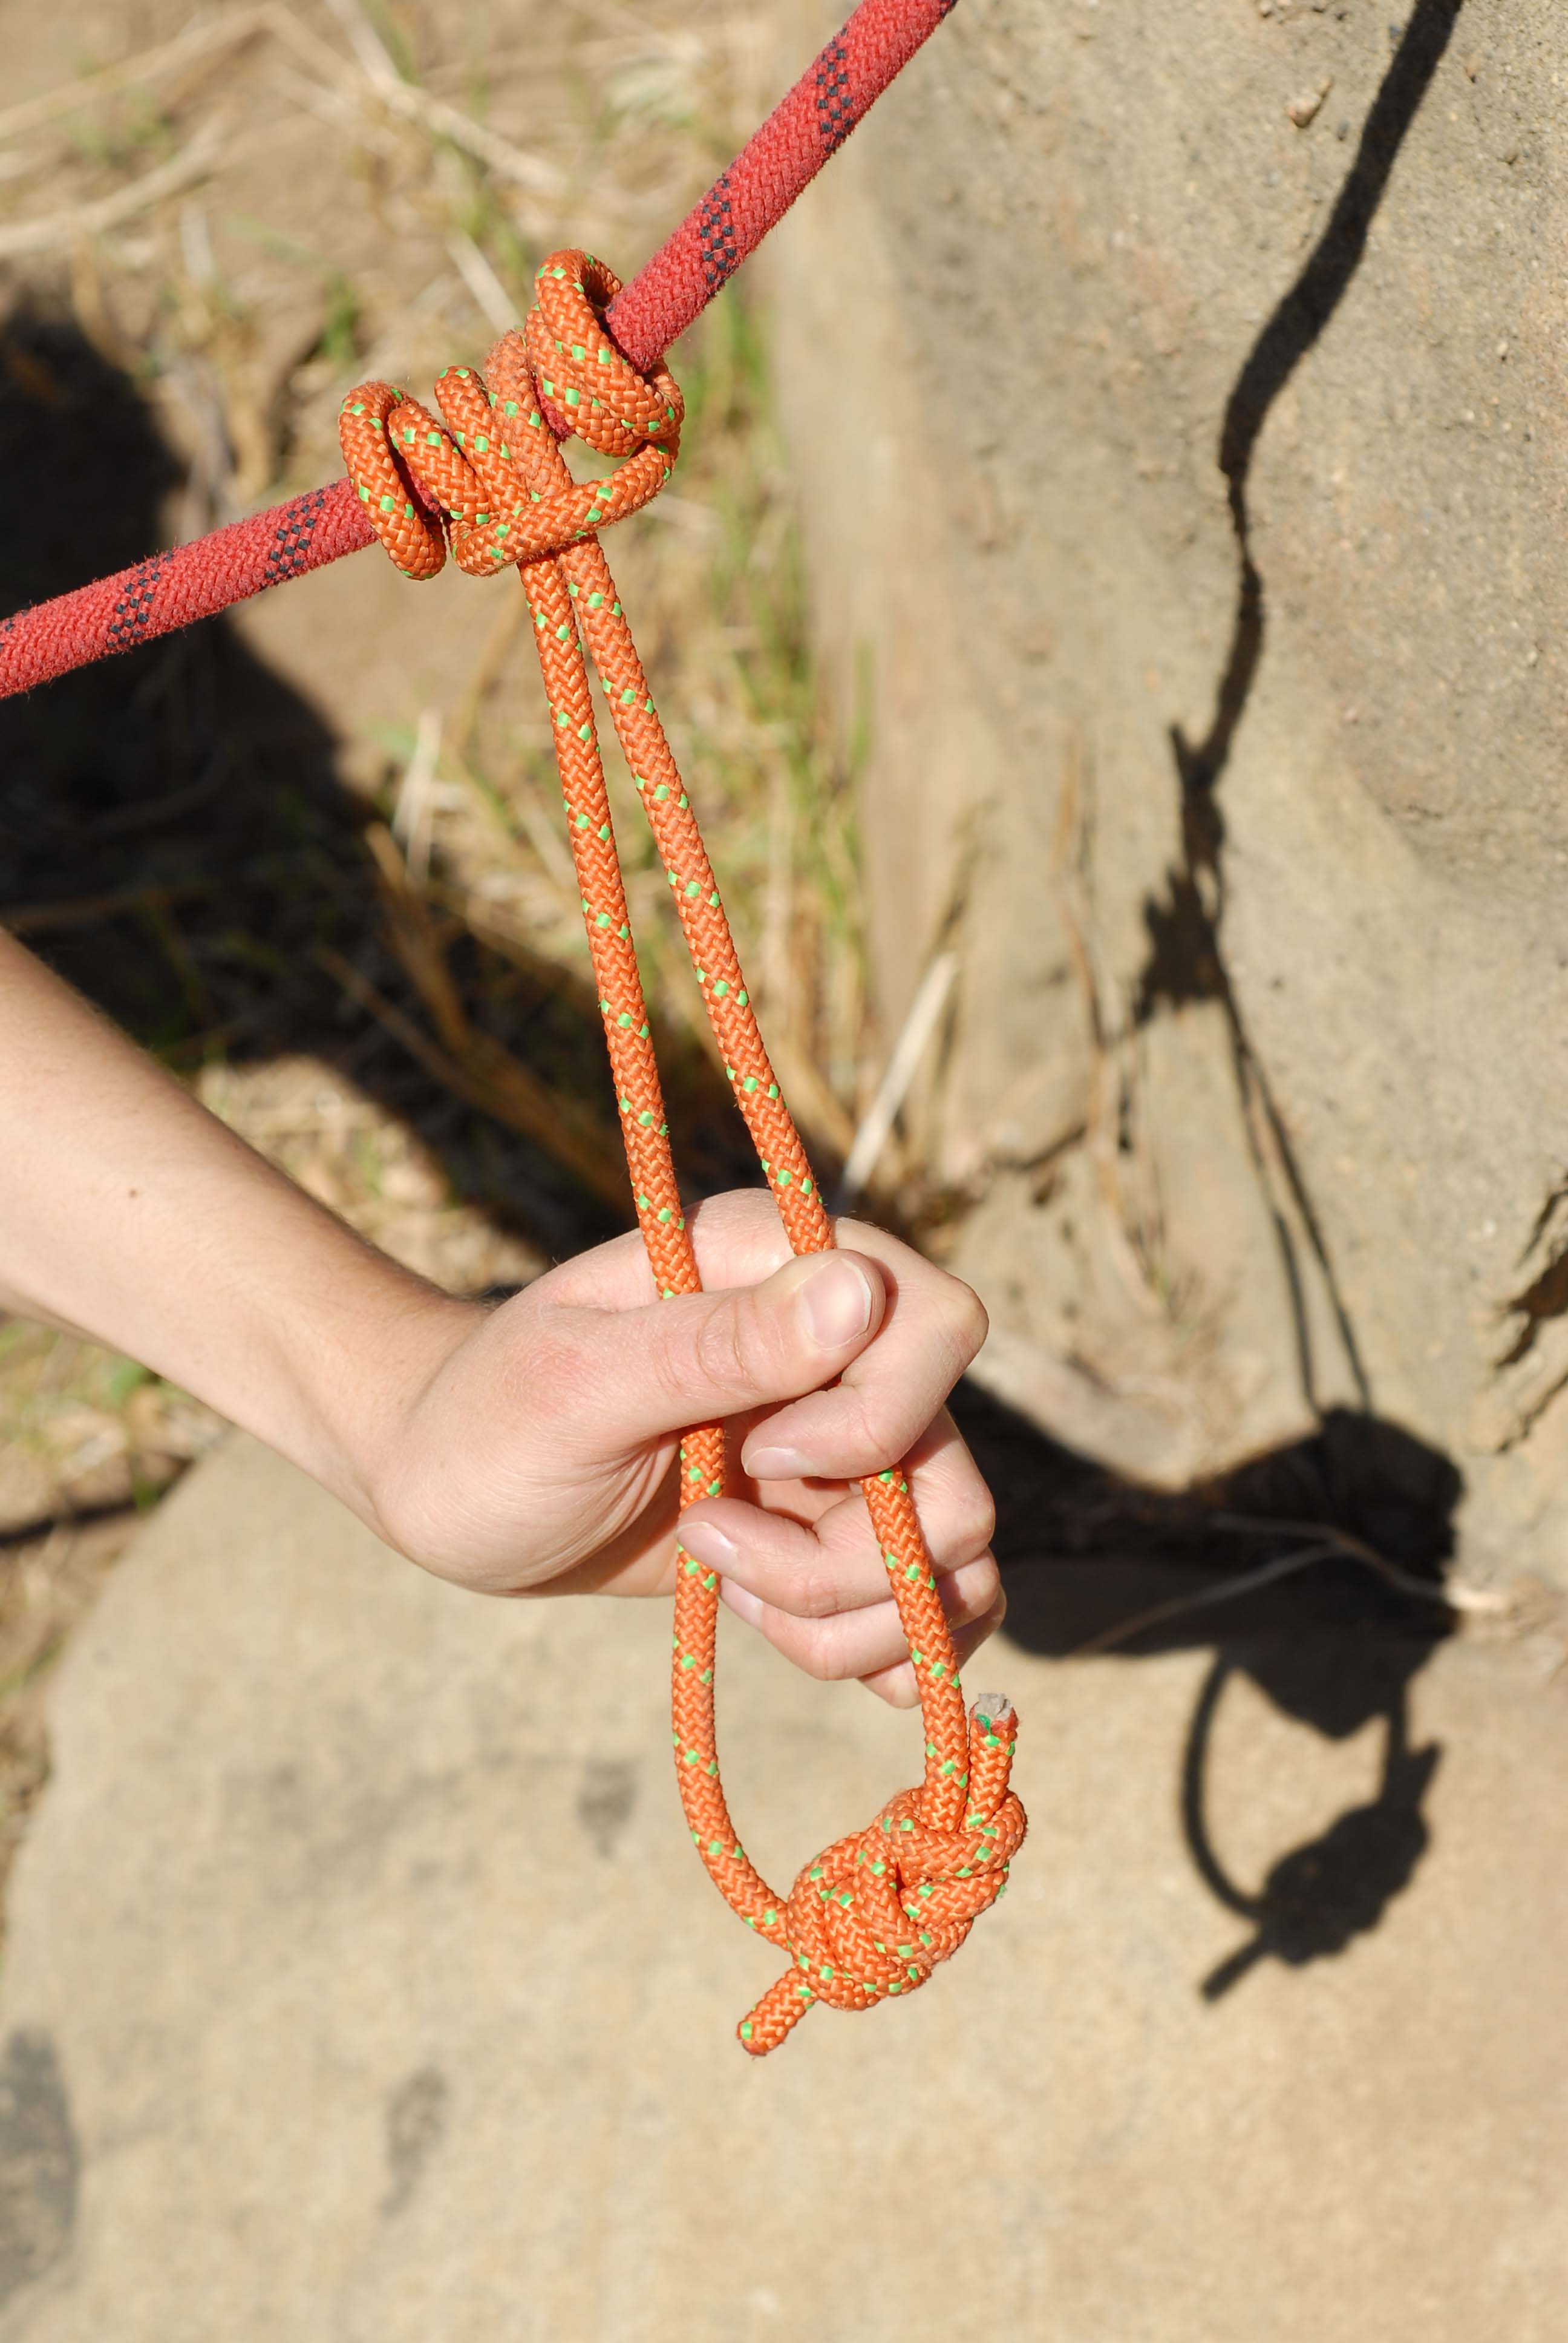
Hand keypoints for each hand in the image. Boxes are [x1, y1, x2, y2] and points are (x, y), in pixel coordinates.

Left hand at [368, 1190, 1002, 1707]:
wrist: (444, 1490)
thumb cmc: (485, 1421)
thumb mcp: (577, 1385)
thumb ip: (716, 1344)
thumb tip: (860, 1293)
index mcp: (780, 1268)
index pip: (936, 1324)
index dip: (875, 1419)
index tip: (755, 1458)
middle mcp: (835, 1352)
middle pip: (951, 1469)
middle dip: (849, 1556)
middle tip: (709, 1545)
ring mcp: (844, 1447)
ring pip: (954, 1550)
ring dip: (852, 1614)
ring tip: (728, 1594)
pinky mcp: (835, 1529)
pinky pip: (936, 1598)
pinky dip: (887, 1646)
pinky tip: (791, 1639)